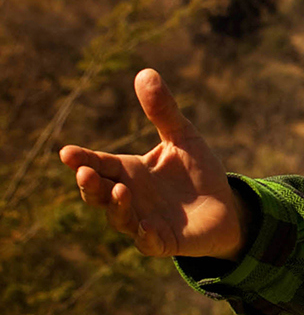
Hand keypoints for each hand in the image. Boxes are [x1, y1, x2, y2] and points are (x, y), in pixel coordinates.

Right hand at [59, 68, 249, 259]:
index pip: (100, 164)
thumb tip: (145, 72)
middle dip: (89, 184)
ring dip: (115, 206)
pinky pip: (149, 242)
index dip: (82, 159)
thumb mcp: (183, 137)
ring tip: (119, 190)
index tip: (66, 152)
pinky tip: (146, 226)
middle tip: (83, 172)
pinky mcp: (164, 242)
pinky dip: (145, 236)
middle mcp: (130, 197)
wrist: (226, 207)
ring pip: (119, 218)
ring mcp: (143, 221)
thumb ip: (163, 111)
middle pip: (98, 193)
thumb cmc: (197, 172)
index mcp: (129, 171)